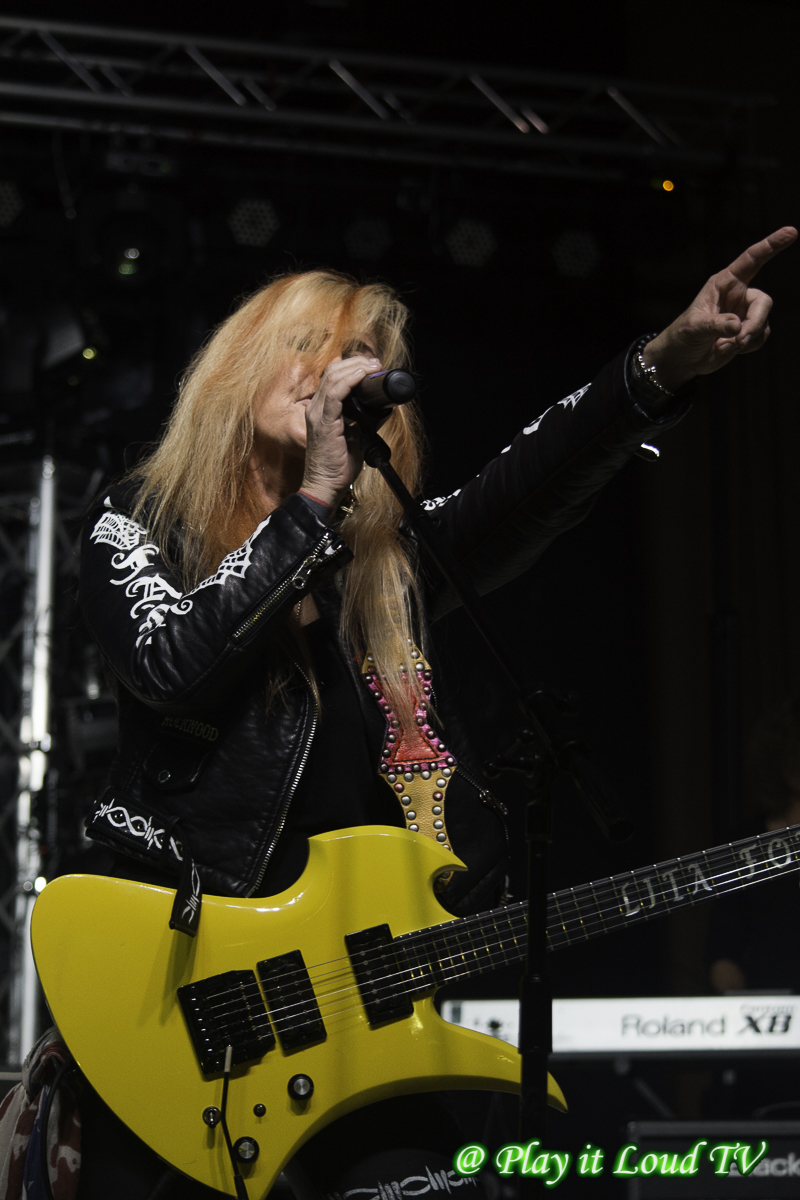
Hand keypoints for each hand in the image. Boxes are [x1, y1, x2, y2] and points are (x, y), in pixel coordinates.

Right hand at [300, 354, 380, 508]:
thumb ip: (366, 420)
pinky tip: (362, 376)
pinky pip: (334, 393)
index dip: (352, 367)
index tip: (372, 366)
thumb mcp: (357, 436)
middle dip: (356, 363)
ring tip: (372, 367)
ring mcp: (317, 414)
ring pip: (333, 377)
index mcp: (321, 410)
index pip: (333, 377)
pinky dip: (349, 381)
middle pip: (332, 372)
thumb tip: (384, 408)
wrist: (326, 485)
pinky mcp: (323, 422)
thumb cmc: (338, 465)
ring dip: (356, 368)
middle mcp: (315, 408)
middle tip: (376, 364)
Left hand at [642, 226, 796, 391]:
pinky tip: (726, 348)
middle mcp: (739, 294)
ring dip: (747, 339)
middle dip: (755, 322)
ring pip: (763, 323)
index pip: (751, 259)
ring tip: (722, 346)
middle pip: (763, 302)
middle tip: (740, 339)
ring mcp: (745, 314)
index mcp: (725, 282)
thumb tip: (738, 326)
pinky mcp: (749, 332)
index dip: (771, 245)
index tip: (791, 232)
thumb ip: (715, 324)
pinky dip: (746, 347)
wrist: (683, 358)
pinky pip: (760, 337)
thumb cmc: (683, 335)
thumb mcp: (694, 327)